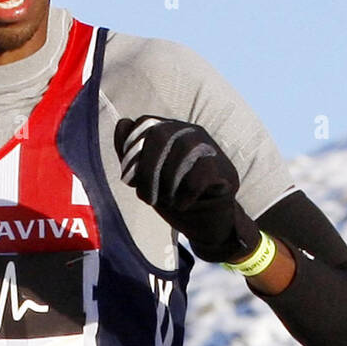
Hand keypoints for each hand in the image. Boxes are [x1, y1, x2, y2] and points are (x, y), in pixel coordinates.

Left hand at [114, 115, 260, 263]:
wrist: (207, 222)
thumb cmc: (174, 195)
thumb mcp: (146, 176)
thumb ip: (131, 153)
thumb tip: (123, 124)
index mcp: (170, 130)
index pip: (144, 123)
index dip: (131, 152)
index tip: (131, 181)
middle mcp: (190, 131)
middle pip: (159, 136)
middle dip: (146, 171)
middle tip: (147, 198)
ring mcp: (209, 147)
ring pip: (179, 155)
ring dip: (165, 187)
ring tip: (167, 202)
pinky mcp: (224, 170)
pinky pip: (195, 179)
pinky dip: (183, 198)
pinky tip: (184, 204)